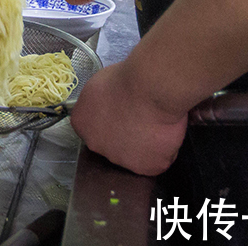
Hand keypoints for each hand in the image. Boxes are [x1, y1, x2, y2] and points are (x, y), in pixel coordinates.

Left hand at [71, 60, 187, 175]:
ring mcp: (121, 160)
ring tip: (156, 123)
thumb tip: (107, 106)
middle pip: (111, 144)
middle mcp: (96, 146)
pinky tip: (165, 132)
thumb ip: (98, 102)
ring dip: (144, 143)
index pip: (93, 128)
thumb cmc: (126, 80)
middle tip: (140, 117)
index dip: (110, 119)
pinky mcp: (148, 168)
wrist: (150, 90)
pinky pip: (157, 160)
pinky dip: (164, 148)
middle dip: (125, 134)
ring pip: (135, 154)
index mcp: (82, 124)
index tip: (123, 111)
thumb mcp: (98, 84)